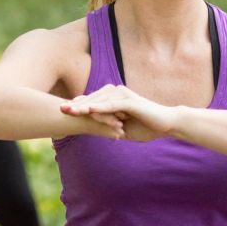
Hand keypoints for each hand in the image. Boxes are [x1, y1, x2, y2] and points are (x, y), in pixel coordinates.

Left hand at [60, 84, 179, 141]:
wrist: (166, 124)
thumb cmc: (146, 127)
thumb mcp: (123, 129)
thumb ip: (109, 127)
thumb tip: (96, 132)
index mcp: (114, 98)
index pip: (92, 101)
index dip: (78, 106)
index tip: (63, 112)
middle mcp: (117, 93)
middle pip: (93, 99)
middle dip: (77, 104)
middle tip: (60, 109)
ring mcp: (124, 96)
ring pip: (100, 101)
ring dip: (85, 106)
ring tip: (71, 110)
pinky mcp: (131, 102)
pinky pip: (112, 105)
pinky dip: (101, 107)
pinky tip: (90, 110)